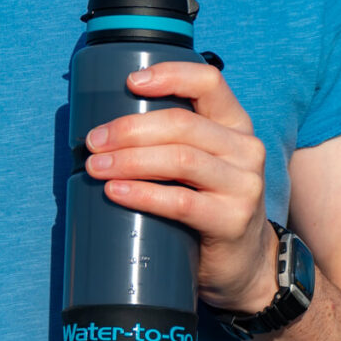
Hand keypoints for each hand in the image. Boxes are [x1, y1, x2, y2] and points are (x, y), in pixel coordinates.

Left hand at [83, 61, 277, 312]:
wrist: (243, 264)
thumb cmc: (208, 206)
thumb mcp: (203, 164)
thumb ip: (173, 141)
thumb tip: (105, 131)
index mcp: (236, 125)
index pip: (209, 82)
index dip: (169, 75)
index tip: (130, 83)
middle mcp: (246, 150)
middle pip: (182, 124)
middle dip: (130, 129)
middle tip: (94, 142)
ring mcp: (243, 186)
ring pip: (180, 159)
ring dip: (130, 160)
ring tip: (97, 167)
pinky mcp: (232, 220)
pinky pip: (181, 202)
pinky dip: (143, 195)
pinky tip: (117, 192)